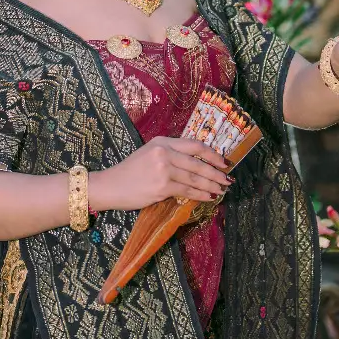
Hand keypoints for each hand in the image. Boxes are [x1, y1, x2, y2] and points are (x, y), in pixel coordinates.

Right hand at [88, 137, 232, 210]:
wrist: (110, 186)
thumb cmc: (130, 172)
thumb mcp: (149, 154)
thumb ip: (171, 155)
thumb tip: (197, 164)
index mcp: (163, 142)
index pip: (195, 145)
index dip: (212, 154)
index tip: (224, 162)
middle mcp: (164, 152)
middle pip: (198, 162)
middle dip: (216, 172)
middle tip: (228, 179)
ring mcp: (163, 169)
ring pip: (195, 177)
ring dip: (212, 185)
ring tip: (222, 189)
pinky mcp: (162, 186)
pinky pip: (187, 190)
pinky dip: (200, 195)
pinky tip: (209, 197)